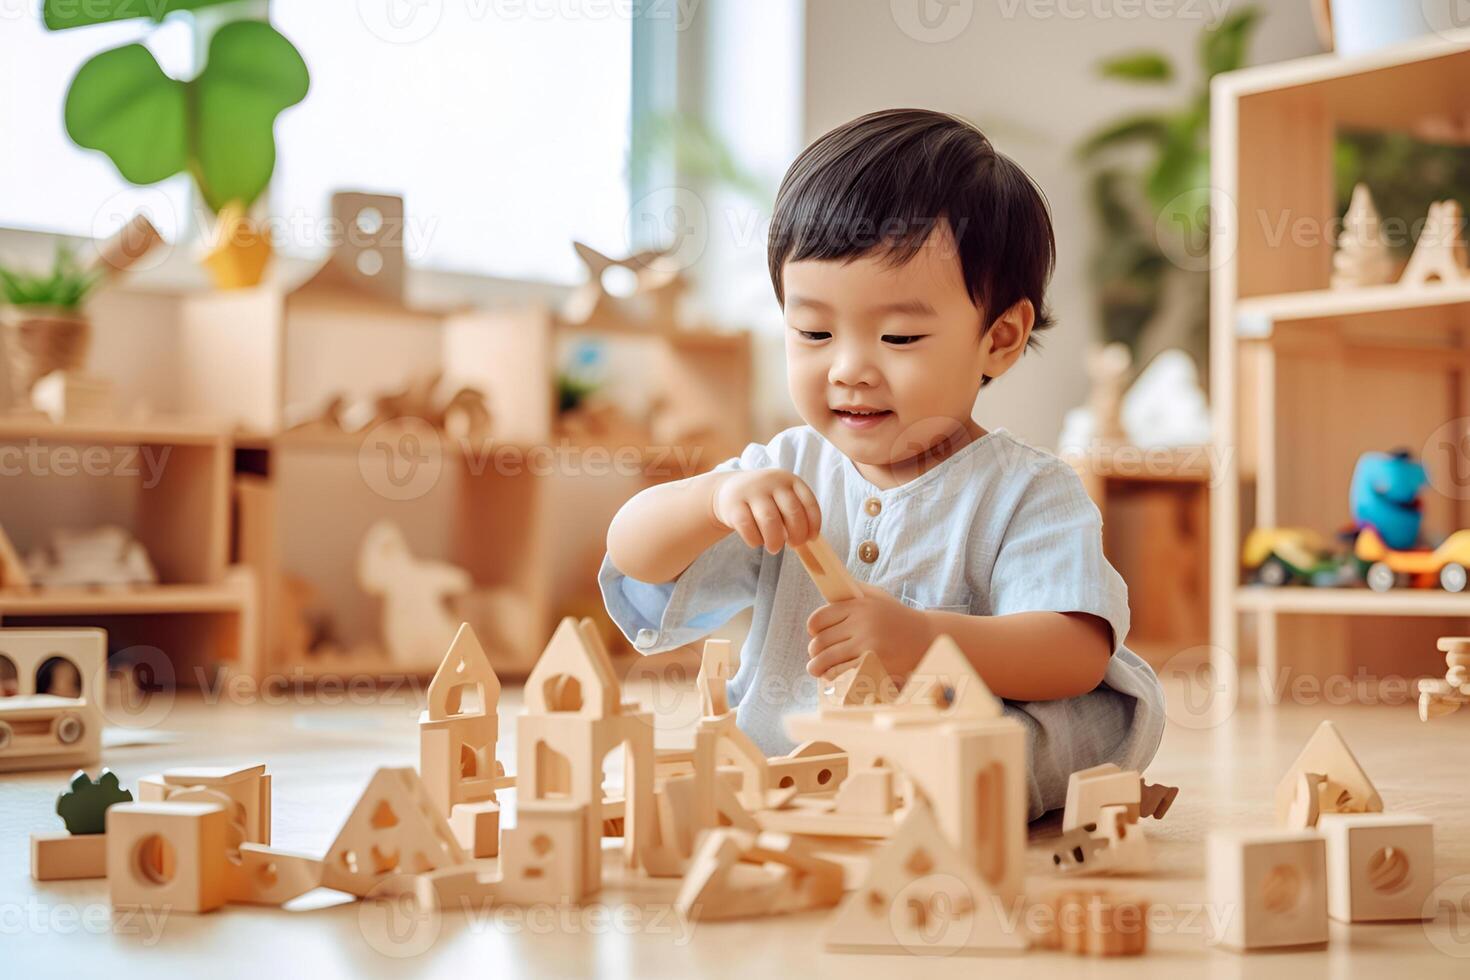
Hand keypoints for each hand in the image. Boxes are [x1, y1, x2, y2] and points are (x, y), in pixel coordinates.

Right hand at [710, 470, 821, 553]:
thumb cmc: (764, 500)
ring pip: (770, 519)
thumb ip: (794, 512)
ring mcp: (751, 490)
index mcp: (789, 479)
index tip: (811, 538)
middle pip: (792, 511)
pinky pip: (748, 527)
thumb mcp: (781, 497)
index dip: (813, 524)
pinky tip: (756, 542)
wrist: (728, 489)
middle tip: (793, 545)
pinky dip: (755, 540)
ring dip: (775, 540)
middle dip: (797, 534)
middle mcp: (772, 481)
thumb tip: (806, 538)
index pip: (808, 502)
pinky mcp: (733, 504)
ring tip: (774, 548)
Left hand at [805, 582, 934, 679]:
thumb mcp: (877, 596)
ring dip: (816, 666)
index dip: (813, 629)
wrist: (927, 639)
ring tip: (815, 669)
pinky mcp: (874, 665)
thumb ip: (853, 590)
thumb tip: (826, 581)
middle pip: (821, 641)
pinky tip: (831, 676)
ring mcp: (868, 645)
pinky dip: (832, 676)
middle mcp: (862, 623)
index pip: (820, 619)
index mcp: (859, 605)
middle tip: (815, 656)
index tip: (814, 635)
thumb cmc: (897, 618)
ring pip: (827, 659)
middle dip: (814, 651)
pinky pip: (842, 672)